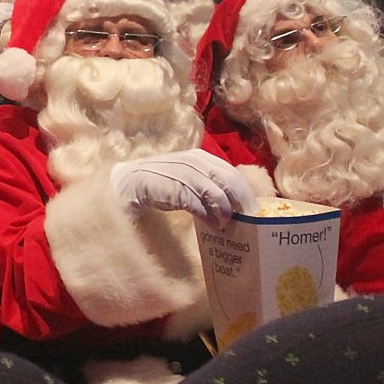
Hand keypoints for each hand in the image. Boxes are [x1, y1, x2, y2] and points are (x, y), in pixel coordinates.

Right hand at [110, 149, 257, 225]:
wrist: (130, 182)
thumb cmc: (162, 183)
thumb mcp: (188, 178)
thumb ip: (207, 185)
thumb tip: (233, 205)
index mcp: (201, 157)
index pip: (232, 173)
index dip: (245, 192)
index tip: (253, 210)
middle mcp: (194, 162)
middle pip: (229, 182)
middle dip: (241, 203)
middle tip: (248, 221)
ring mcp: (184, 174)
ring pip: (216, 193)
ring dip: (225, 212)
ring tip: (227, 225)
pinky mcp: (174, 188)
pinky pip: (198, 204)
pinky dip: (208, 217)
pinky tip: (212, 226)